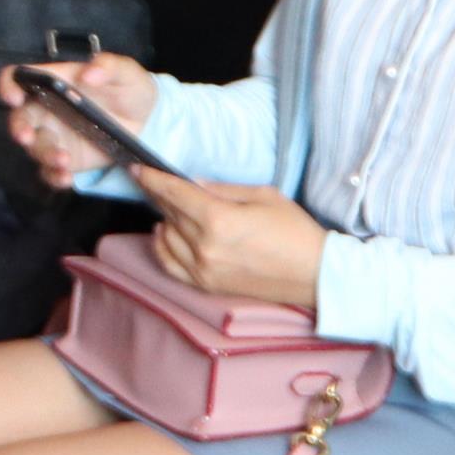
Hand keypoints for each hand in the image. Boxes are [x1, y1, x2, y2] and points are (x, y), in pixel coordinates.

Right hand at [0, 53, 159, 185]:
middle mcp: (45, 109)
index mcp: (52, 82)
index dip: (8, 86)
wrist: (146, 120)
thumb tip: (89, 73)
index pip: (17, 78)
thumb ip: (109, 66)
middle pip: (19, 118)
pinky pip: (50, 171)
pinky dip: (54, 176)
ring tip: (64, 161)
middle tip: (26, 136)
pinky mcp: (66, 160)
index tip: (13, 97)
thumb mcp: (125, 71)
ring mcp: (54, 137)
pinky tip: (66, 178)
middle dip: (19, 128)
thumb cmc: (128, 88)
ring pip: (35, 148)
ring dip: (44, 154)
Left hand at [138, 168, 327, 309]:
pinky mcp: (207, 286)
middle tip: (156, 183)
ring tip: (169, 207)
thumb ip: (223, 189)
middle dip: (160, 196)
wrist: (317, 275)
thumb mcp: (263, 196)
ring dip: (164, 220)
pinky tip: (163, 235)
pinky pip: (171, 265)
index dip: (153, 180)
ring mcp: (204, 270)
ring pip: (166, 238)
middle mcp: (205, 247)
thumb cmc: (295, 231)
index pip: (175, 195)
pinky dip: (162, 248)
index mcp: (219, 220)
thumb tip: (193, 184)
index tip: (137, 169)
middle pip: (170, 214)